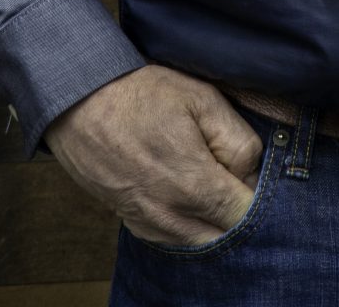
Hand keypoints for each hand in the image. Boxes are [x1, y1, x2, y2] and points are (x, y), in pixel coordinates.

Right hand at [43, 62, 264, 246]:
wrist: (82, 105)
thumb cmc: (143, 96)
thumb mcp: (203, 99)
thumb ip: (238, 140)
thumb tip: (251, 171)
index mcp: (194, 185)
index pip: (245, 214)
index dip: (256, 192)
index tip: (247, 169)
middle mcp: (172, 217)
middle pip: (227, 236)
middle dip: (238, 210)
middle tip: (231, 173)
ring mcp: (151, 225)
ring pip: (203, 243)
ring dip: (215, 219)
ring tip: (208, 178)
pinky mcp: (137, 226)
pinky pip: (178, 239)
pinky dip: (191, 223)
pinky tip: (187, 190)